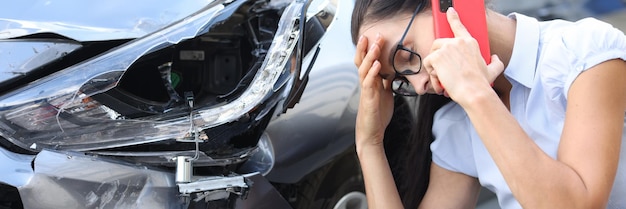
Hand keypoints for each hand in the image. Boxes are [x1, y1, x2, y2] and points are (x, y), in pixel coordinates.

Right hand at [354, 34, 393, 148]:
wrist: (372, 132)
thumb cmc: (377, 114)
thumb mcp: (385, 94)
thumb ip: (386, 82)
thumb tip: (393, 72)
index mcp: (370, 82)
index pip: (366, 61)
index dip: (368, 49)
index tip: (374, 37)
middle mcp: (366, 84)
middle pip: (362, 61)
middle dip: (367, 47)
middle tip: (375, 35)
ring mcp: (366, 91)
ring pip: (364, 69)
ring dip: (370, 56)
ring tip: (375, 45)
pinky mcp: (368, 99)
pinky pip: (368, 83)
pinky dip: (372, 73)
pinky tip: (377, 65)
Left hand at [423, 8, 503, 105]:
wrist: (474, 92)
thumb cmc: (481, 83)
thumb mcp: (493, 70)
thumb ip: (496, 62)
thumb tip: (496, 58)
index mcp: (470, 43)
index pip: (459, 26)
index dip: (453, 17)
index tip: (450, 11)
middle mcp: (458, 42)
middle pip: (439, 44)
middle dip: (438, 57)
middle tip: (444, 71)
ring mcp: (447, 47)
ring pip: (432, 54)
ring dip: (435, 67)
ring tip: (444, 78)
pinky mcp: (437, 56)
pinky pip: (428, 63)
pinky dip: (432, 74)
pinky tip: (440, 80)